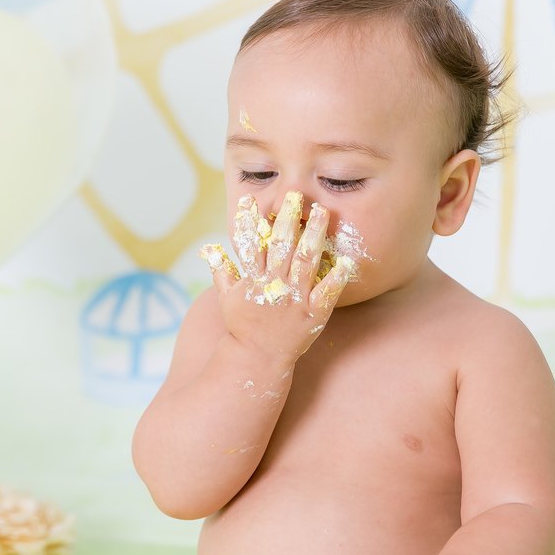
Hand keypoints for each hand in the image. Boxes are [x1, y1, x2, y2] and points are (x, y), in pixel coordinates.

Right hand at [199, 191, 353, 366]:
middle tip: (297, 195)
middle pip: (282, 246)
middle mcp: (274, 286)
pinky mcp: (313, 314)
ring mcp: (295, 300)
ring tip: (323, 212)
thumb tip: (207, 247)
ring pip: (306, 261)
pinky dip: (336, 278)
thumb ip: (220, 270)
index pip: (252, 245)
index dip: (251, 221)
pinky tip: (347, 262)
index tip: (253, 199)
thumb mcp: (227, 298)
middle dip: (289, 219)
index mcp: (253, 280)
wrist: (258, 358)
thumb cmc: (243, 326)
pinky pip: (327, 294)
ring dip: (314, 235)